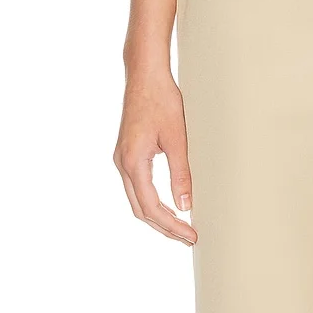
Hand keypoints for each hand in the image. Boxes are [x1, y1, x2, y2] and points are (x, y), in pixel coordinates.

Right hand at [114, 70, 196, 244]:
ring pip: (137, 201)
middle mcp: (122, 163)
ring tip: (180, 228)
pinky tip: (169, 208)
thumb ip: (181, 174)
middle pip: (140, 210)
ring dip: (157, 217)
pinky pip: (136, 188)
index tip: (191, 235)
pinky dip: (152, 202)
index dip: (171, 226)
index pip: (151, 207)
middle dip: (164, 227)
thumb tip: (185, 206)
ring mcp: (122, 159)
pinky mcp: (127, 154)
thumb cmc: (162, 100)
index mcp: (133, 161)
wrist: (145, 75)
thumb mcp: (178, 139)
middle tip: (188, 238)